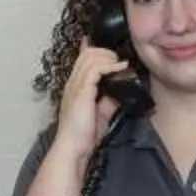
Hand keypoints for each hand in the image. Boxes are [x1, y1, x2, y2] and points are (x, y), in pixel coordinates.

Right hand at [53, 44, 140, 160]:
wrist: (73, 148)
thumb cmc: (84, 135)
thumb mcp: (102, 112)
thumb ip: (109, 99)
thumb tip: (122, 88)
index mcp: (75, 86)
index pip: (82, 59)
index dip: (94, 48)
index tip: (109, 47)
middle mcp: (73, 82)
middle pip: (87, 53)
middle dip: (106, 52)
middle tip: (119, 60)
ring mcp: (75, 85)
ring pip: (91, 57)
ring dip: (109, 57)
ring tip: (121, 64)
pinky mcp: (81, 91)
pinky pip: (95, 69)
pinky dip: (111, 66)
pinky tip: (121, 69)